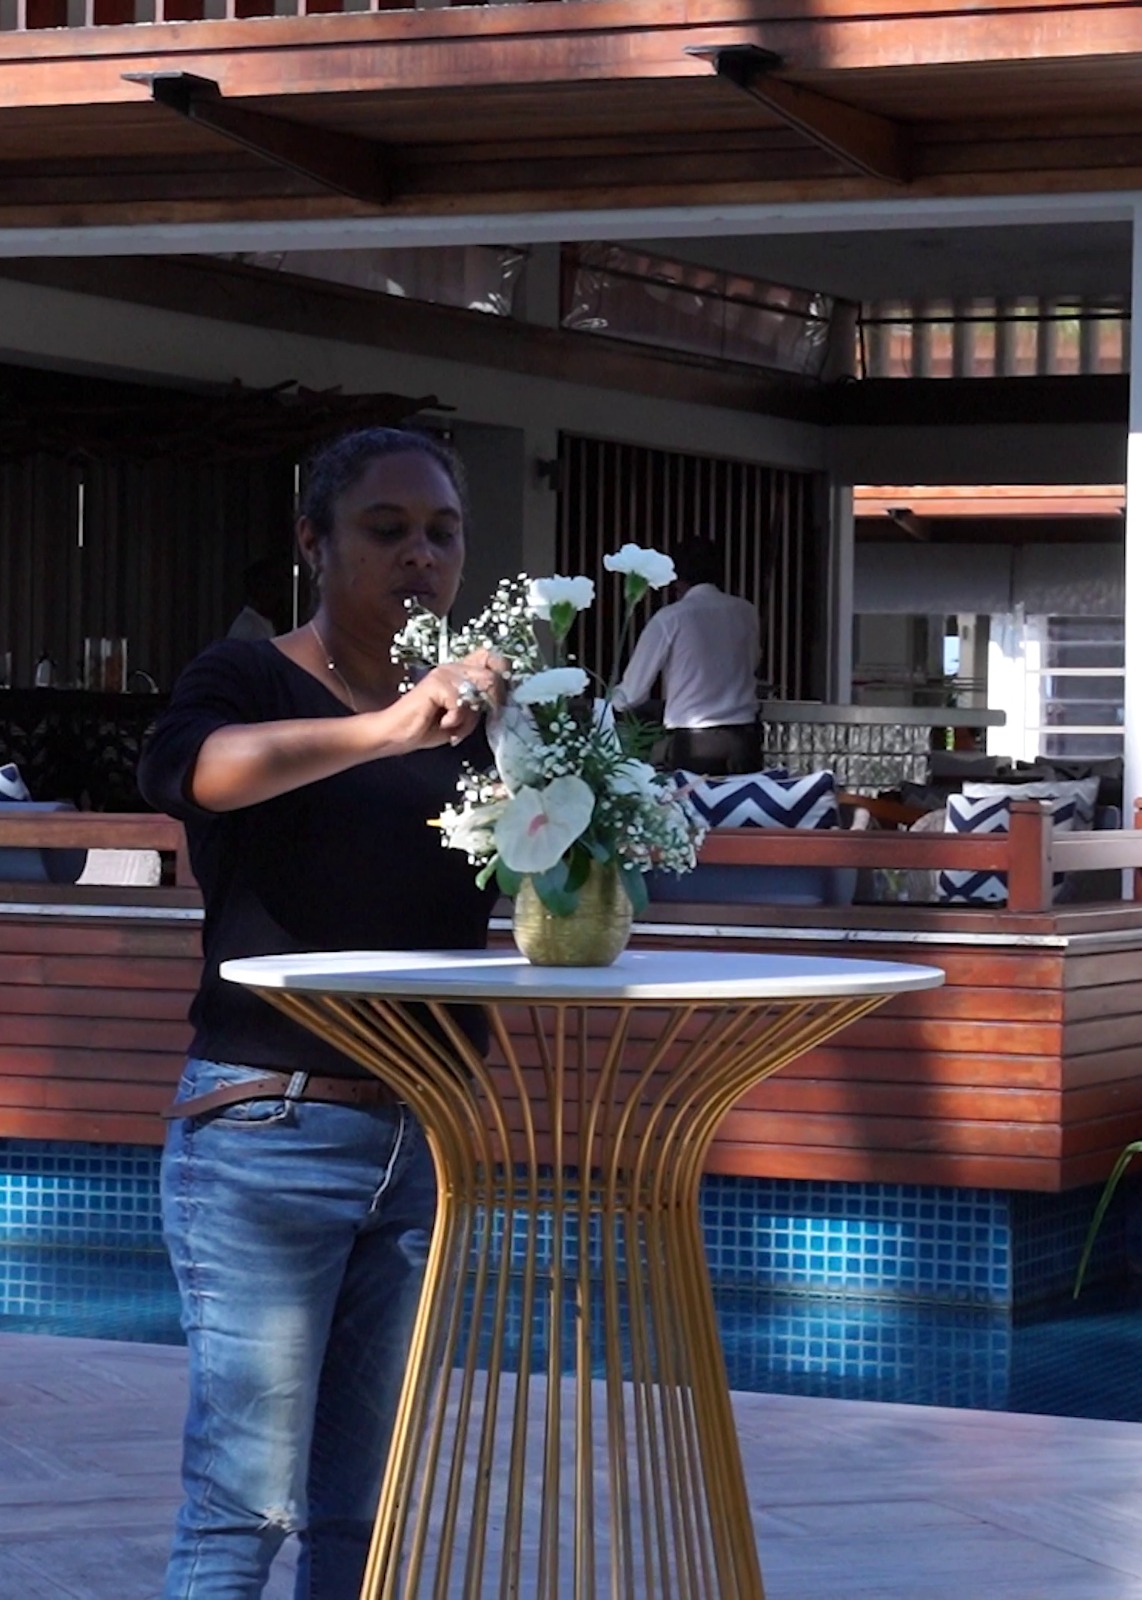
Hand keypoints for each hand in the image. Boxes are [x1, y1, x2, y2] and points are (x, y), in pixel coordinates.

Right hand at [390, 649, 506, 750]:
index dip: (502, 676)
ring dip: (470, 716)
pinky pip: (461, 703)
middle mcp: (454, 668)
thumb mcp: (462, 717)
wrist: (397, 733)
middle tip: (473, 721)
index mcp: (461, 672)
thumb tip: (498, 703)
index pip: (492, 658)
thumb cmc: (427, 726)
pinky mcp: (435, 684)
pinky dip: (455, 720)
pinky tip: (442, 723)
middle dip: (491, 703)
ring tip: (453, 724)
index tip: (500, 701)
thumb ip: (478, 706)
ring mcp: (444, 674)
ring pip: (479, 690)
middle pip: (492, 675)